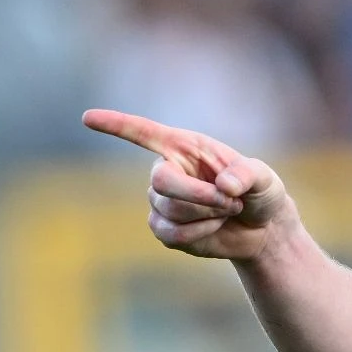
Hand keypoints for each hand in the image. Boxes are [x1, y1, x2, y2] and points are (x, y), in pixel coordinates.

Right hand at [81, 109, 293, 260]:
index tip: (87, 117)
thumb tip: (224, 186)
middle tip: (231, 201)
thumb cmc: (260, 192)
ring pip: (171, 211)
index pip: (143, 133)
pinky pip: (173, 234)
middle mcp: (167, 171)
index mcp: (185, 147)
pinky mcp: (163, 229)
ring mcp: (161, 202)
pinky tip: (214, 227)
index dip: (116, 125)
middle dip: (198, 196)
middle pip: (162, 182)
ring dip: (208, 215)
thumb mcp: (264, 178)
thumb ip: (247, 175)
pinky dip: (201, 233)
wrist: (261, 228)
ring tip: (228, 210)